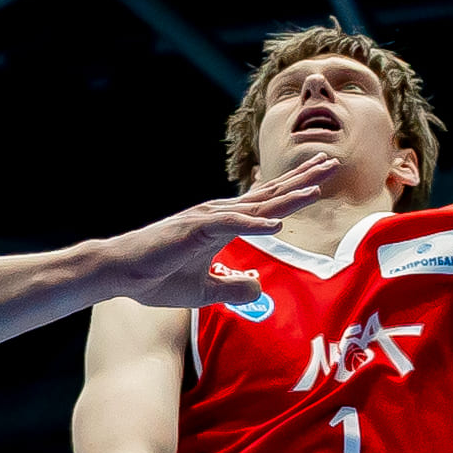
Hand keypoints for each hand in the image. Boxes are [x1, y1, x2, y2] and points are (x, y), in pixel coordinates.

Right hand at [83, 151, 350, 306]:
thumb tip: (259, 289)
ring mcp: (208, 219)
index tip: (320, 179)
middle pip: (269, 194)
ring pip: (256, 206)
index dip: (294, 190)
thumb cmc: (156, 278)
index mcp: (223, 224)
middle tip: (331, 162)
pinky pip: (232, 226)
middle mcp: (219, 214)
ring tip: (316, 187)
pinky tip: (278, 224)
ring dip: (287, 197)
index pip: (266, 203)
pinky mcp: (196, 230)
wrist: (120, 273)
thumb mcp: (205, 291)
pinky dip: (256, 224)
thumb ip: (234, 288)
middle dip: (302, 179)